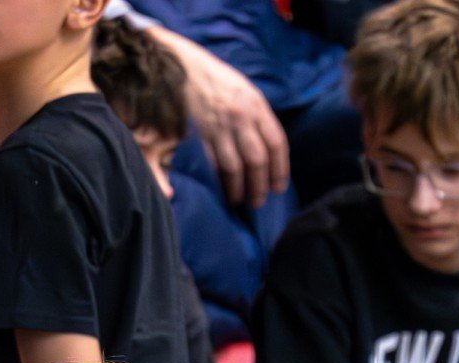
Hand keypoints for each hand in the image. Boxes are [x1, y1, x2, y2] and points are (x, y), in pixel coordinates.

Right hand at [149, 26, 288, 207]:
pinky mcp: (196, 133)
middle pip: (257, 160)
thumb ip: (256, 116)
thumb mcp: (242, 90)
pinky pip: (211, 164)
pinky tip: (219, 189)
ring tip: (238, 201)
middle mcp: (240, 115)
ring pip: (235, 167)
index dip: (280, 170)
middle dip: (260, 185)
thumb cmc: (212, 80)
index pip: (276, 143)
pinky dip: (217, 181)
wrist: (178, 63)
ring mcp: (217, 125)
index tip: (278, 188)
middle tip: (258, 202)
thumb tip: (267, 148)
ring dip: (238, 189)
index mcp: (255, 104)